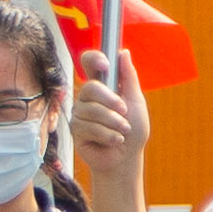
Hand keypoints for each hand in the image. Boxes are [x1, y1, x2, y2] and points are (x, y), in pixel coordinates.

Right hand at [65, 58, 149, 176]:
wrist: (126, 158)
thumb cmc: (134, 130)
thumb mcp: (136, 101)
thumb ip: (129, 78)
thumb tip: (123, 53)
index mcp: (103, 85)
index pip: (89, 63)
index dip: (93, 59)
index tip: (106, 65)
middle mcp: (88, 97)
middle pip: (90, 88)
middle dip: (110, 101)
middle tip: (124, 111)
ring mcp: (80, 113)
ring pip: (92, 111)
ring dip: (113, 123)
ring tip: (122, 132)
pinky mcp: (76, 130)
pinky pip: (89, 127)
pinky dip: (108, 135)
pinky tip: (114, 141)